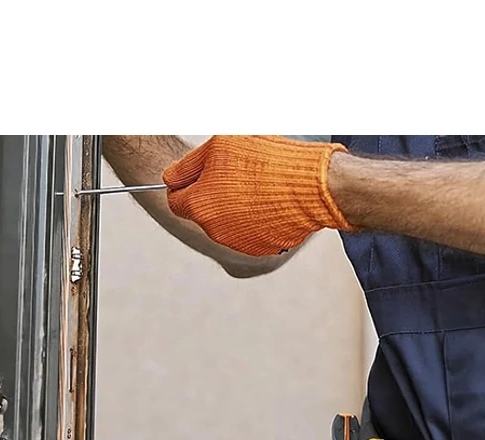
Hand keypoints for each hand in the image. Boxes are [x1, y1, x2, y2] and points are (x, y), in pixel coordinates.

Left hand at [162, 136, 355, 256]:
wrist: (312, 186)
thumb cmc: (268, 161)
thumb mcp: (218, 146)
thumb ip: (188, 165)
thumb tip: (172, 177)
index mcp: (199, 205)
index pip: (175, 198)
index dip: (186, 183)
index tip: (200, 174)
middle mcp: (216, 230)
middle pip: (202, 213)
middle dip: (211, 196)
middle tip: (234, 175)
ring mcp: (241, 242)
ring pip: (227, 224)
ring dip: (234, 208)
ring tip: (257, 187)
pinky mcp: (264, 248)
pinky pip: (251, 232)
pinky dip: (256, 220)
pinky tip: (270, 202)